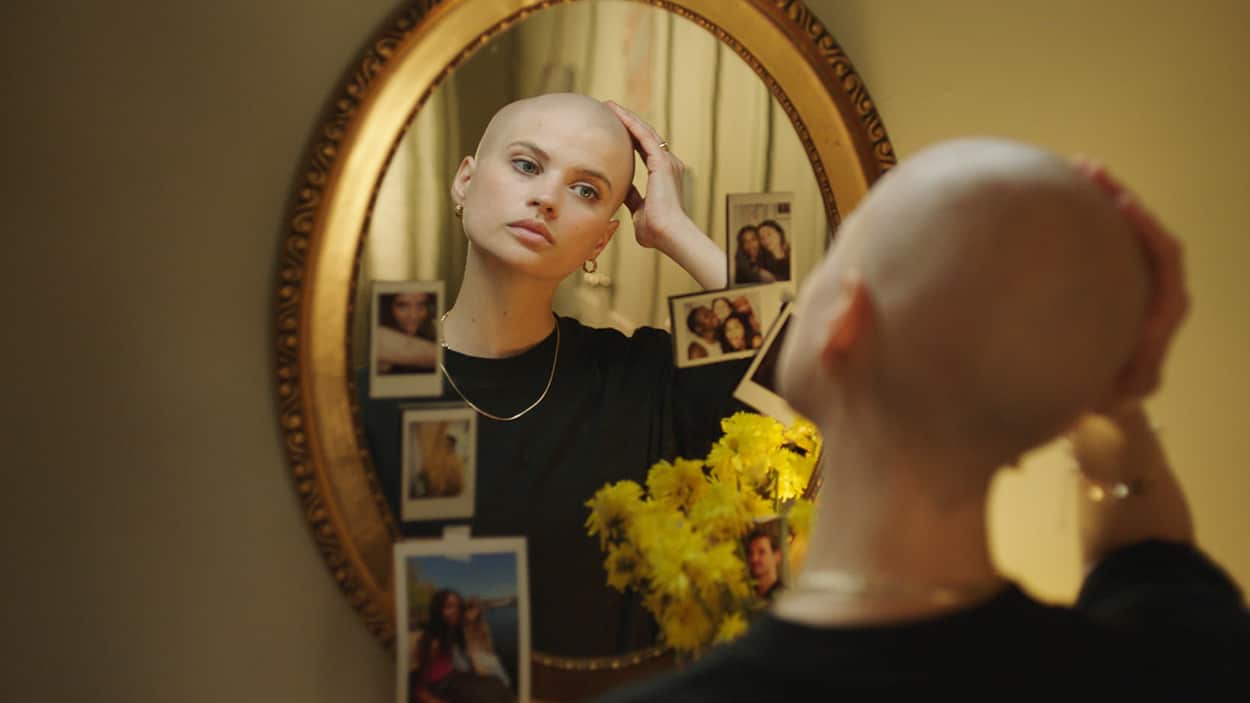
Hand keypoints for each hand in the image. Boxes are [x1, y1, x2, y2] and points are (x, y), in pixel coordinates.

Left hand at [604, 100, 691, 249]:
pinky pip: (644, 136)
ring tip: (610, 107)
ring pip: (644, 132)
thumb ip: (632, 197)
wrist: (669, 234)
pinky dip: (630, 124)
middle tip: (609, 110)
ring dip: (626, 118)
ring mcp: (667, 161)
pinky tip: (617, 114)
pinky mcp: (662, 162)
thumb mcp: (638, 210)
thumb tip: (620, 191)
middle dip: (627, 122)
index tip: (614, 128)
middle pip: (645, 135)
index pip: (645, 148)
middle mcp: (668, 164)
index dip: (630, 136)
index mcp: (664, 174)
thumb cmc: (656, 231)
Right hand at [1073, 157, 1189, 400]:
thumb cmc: (1108, 397)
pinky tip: (1062, 193)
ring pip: (1127, 229)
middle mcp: (1157, 287)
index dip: (1147, 230)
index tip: (1122, 206)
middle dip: (1121, 197)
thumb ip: (1130, 373)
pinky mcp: (1115, 273)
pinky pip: (1107, 237)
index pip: (1167, 259)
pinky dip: (1089, 213)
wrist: (1108, 398)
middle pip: (1148, 232)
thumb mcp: (1121, 391)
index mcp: (1165, 310)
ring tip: (1075, 168)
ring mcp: (1135, 277)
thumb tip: (1132, 354)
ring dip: (1104, 197)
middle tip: (1089, 170)